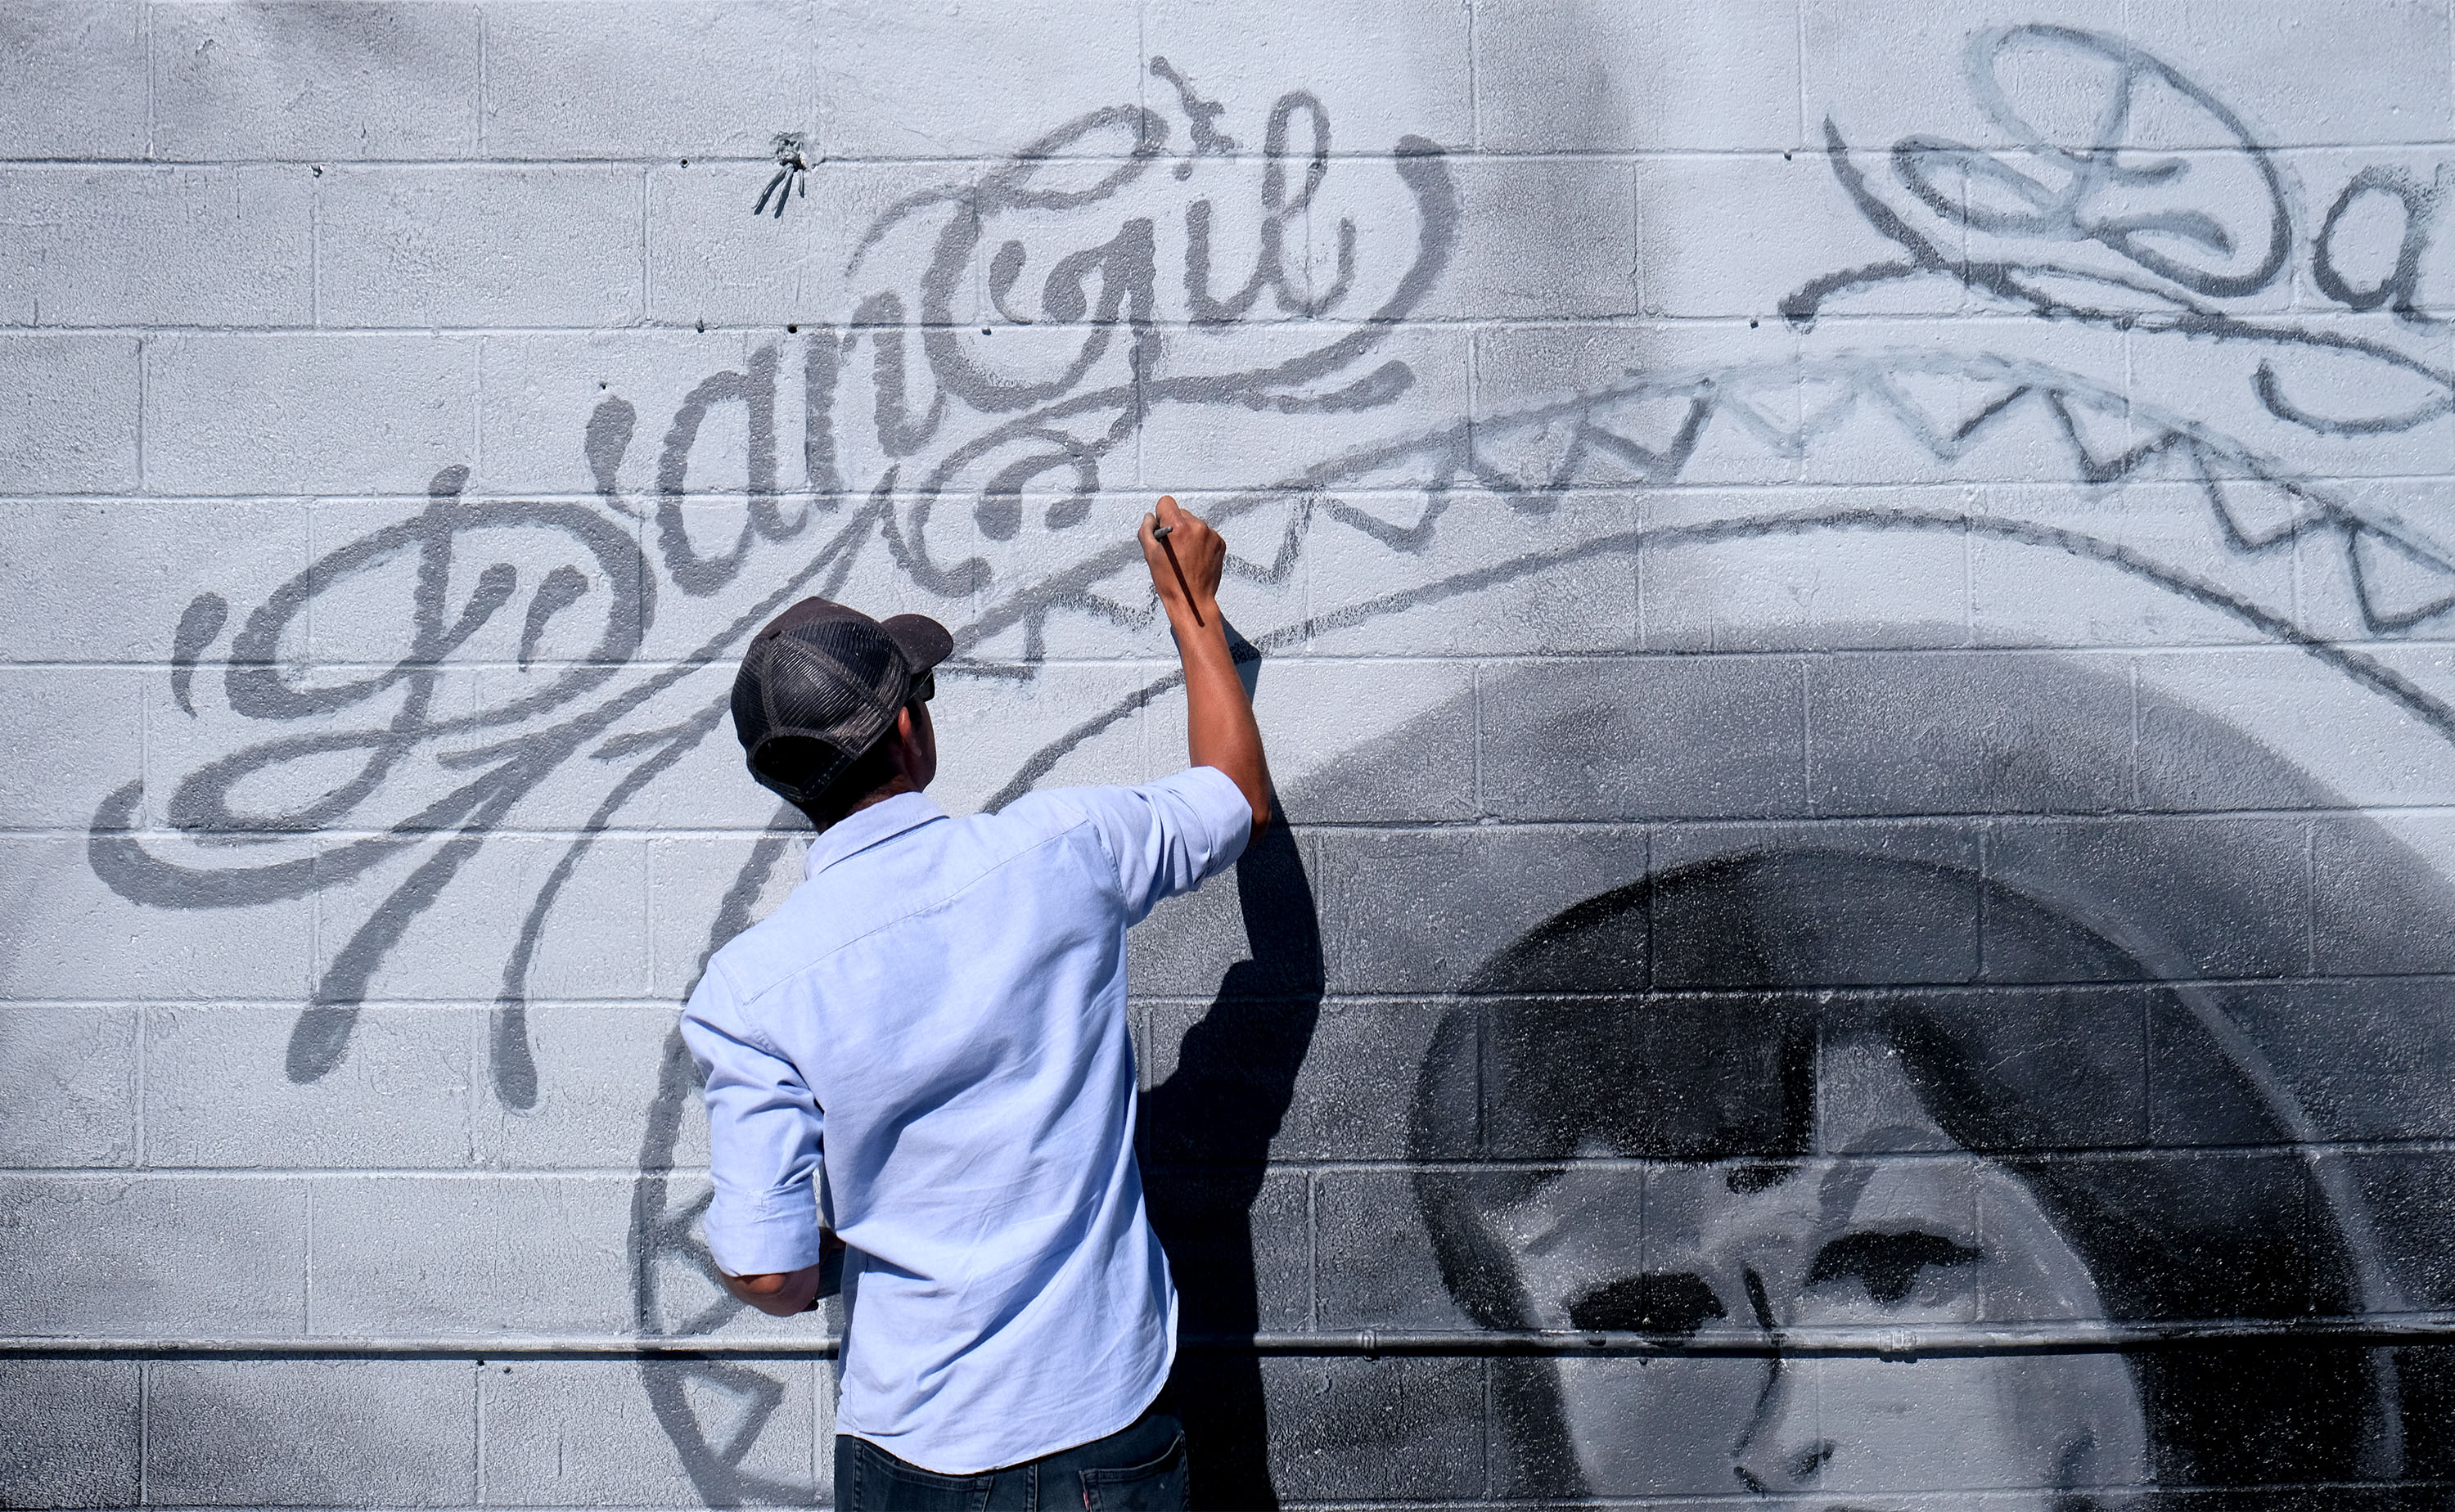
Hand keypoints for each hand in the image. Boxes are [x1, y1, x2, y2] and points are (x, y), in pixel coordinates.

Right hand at [1139, 495, 1224, 626]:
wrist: (1193, 601)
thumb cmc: (1169, 581)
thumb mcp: (1150, 555)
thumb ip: (1146, 530)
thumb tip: (1150, 517)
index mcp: (1178, 527)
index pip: (1166, 502)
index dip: (1160, 515)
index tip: (1161, 531)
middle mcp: (1197, 526)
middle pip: (1180, 513)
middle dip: (1174, 526)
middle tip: (1172, 549)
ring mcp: (1211, 535)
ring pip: (1194, 523)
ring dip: (1188, 534)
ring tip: (1184, 556)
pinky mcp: (1220, 543)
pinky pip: (1206, 534)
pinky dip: (1200, 542)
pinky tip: (1195, 558)